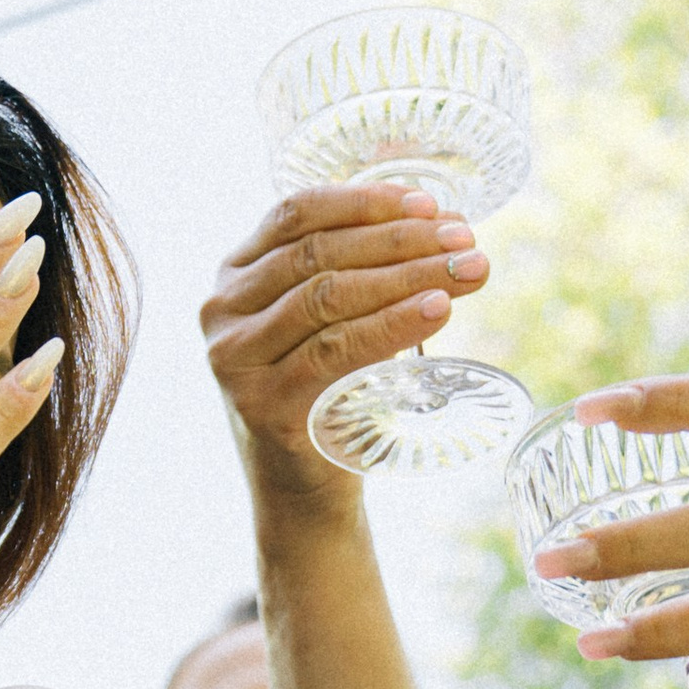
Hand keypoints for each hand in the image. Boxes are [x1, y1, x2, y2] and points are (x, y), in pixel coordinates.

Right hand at [200, 184, 489, 507]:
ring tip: (466, 272)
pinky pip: (335, 351)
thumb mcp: (324, 322)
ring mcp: (236, 359)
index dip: (363, 202)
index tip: (428, 203)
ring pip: (327, 296)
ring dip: (406, 277)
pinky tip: (437, 312)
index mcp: (235, 274)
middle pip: (318, 254)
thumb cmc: (324, 391)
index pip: (295, 214)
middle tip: (464, 241)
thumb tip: (440, 225)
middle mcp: (222, 310)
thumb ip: (354, 272)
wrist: (302, 487)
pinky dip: (391, 326)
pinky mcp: (262, 403)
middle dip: (400, 241)